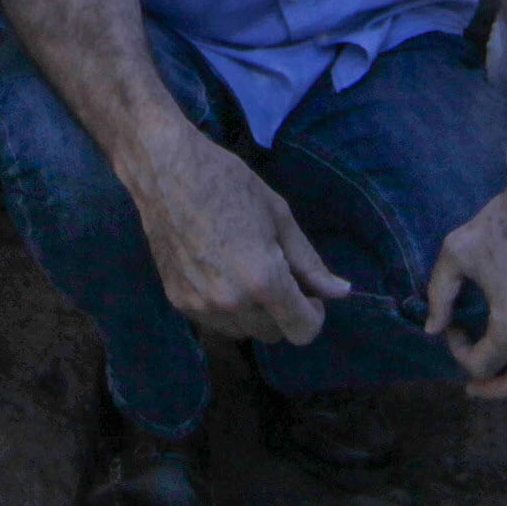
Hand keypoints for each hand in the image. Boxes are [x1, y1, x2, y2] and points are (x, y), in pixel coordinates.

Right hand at [125, 132, 347, 349]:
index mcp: (263, 281)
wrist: (164, 171)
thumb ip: (309, 262)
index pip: (302, 330)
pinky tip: (221, 272)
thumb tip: (341, 292)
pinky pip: (215, 322)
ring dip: (255, 314)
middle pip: (274, 334)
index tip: (309, 291)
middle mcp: (232, 303)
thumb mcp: (279, 216)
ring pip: (244, 332)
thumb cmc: (228, 183)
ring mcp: (201, 306)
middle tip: (279, 274)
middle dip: (285, 312)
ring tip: (247, 272)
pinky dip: (227, 308)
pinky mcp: (178, 301)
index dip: (315, 314)